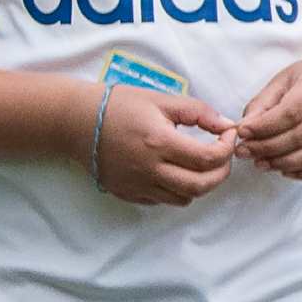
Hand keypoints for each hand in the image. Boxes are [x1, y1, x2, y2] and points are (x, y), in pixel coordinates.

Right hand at [90, 82, 242, 208]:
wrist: (75, 122)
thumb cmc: (118, 106)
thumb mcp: (160, 100)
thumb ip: (198, 112)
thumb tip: (226, 126)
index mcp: (159, 142)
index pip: (208, 158)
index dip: (227, 148)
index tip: (226, 135)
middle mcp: (149, 169)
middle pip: (201, 185)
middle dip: (221, 172)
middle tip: (221, 156)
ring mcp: (137, 185)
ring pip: (185, 198)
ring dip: (200, 184)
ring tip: (198, 165)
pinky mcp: (128, 193)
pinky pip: (162, 200)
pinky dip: (176, 190)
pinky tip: (173, 172)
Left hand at [228, 47, 301, 181]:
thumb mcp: (282, 82)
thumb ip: (262, 105)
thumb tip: (243, 130)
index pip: (290, 112)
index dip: (264, 127)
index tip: (242, 133)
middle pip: (301, 136)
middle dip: (268, 148)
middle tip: (244, 152)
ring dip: (284, 163)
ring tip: (260, 163)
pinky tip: (285, 171)